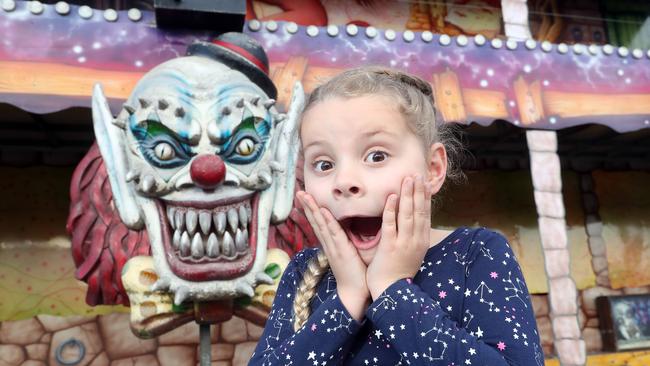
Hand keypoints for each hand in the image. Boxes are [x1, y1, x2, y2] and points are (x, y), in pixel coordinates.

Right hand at [296, 191, 370, 320]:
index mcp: (331, 245)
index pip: (320, 224)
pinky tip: (322, 211)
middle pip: (316, 221)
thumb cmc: (355, 275)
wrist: (354, 294)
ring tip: (305, 196)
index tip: (306, 198)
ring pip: (321, 224)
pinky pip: (333, 233)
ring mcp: (333, 247)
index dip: (312, 211)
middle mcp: (329, 244)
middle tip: (299, 192)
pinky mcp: (341, 251)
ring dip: (313, 209)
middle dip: (308, 206)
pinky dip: (327, 222)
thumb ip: (347, 242)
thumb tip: (351, 231)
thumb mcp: (350, 254)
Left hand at [366, 175, 431, 299]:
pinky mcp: (390, 246)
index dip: (425, 196)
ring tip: (407, 179)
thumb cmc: (399, 271)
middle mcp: (416, 240)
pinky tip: (391, 197)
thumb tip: (416, 220)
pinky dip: (391, 209)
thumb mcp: (413, 252)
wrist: (392, 291)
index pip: (426, 214)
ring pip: (408, 214)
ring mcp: (404, 243)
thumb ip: (414, 236)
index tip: (424, 182)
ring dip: (408, 195)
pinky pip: (391, 224)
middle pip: (419, 211)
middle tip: (417, 174)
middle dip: (418, 191)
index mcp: (422, 240)